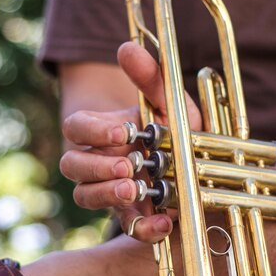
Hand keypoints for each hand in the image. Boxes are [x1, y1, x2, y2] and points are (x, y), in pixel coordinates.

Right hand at [59, 42, 201, 242]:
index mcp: (104, 132)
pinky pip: (126, 228)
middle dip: (95, 166)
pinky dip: (143, 229)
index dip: (93, 131)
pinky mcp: (134, 217)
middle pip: (71, 166)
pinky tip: (163, 222)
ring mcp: (113, 191)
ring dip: (104, 194)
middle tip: (127, 166)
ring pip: (84, 196)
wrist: (204, 165)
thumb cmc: (180, 128)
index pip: (76, 128)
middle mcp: (100, 162)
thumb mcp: (172, 103)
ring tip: (133, 190)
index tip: (123, 132)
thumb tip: (126, 46)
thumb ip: (151, 78)